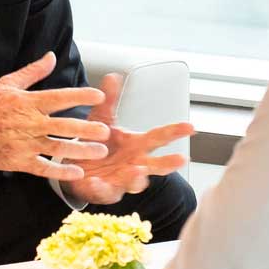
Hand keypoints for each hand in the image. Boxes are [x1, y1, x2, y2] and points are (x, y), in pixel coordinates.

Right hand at [0, 52, 111, 178]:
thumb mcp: (7, 83)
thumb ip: (33, 72)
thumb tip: (51, 56)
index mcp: (27, 102)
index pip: (59, 97)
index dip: (80, 96)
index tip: (99, 96)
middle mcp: (28, 123)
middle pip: (64, 125)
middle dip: (87, 128)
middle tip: (106, 131)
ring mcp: (23, 144)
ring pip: (57, 148)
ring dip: (80, 150)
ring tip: (99, 151)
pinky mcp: (17, 161)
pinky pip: (43, 167)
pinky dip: (60, 172)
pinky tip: (76, 173)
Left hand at [67, 71, 196, 203]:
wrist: (77, 164)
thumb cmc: (97, 142)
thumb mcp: (101, 119)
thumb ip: (109, 101)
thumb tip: (113, 76)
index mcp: (137, 145)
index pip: (160, 137)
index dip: (175, 131)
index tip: (190, 127)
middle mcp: (135, 164)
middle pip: (156, 165)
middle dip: (168, 163)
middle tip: (181, 159)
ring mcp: (122, 180)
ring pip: (135, 182)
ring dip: (136, 178)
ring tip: (136, 170)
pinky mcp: (105, 192)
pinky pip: (104, 192)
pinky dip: (100, 188)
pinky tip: (95, 181)